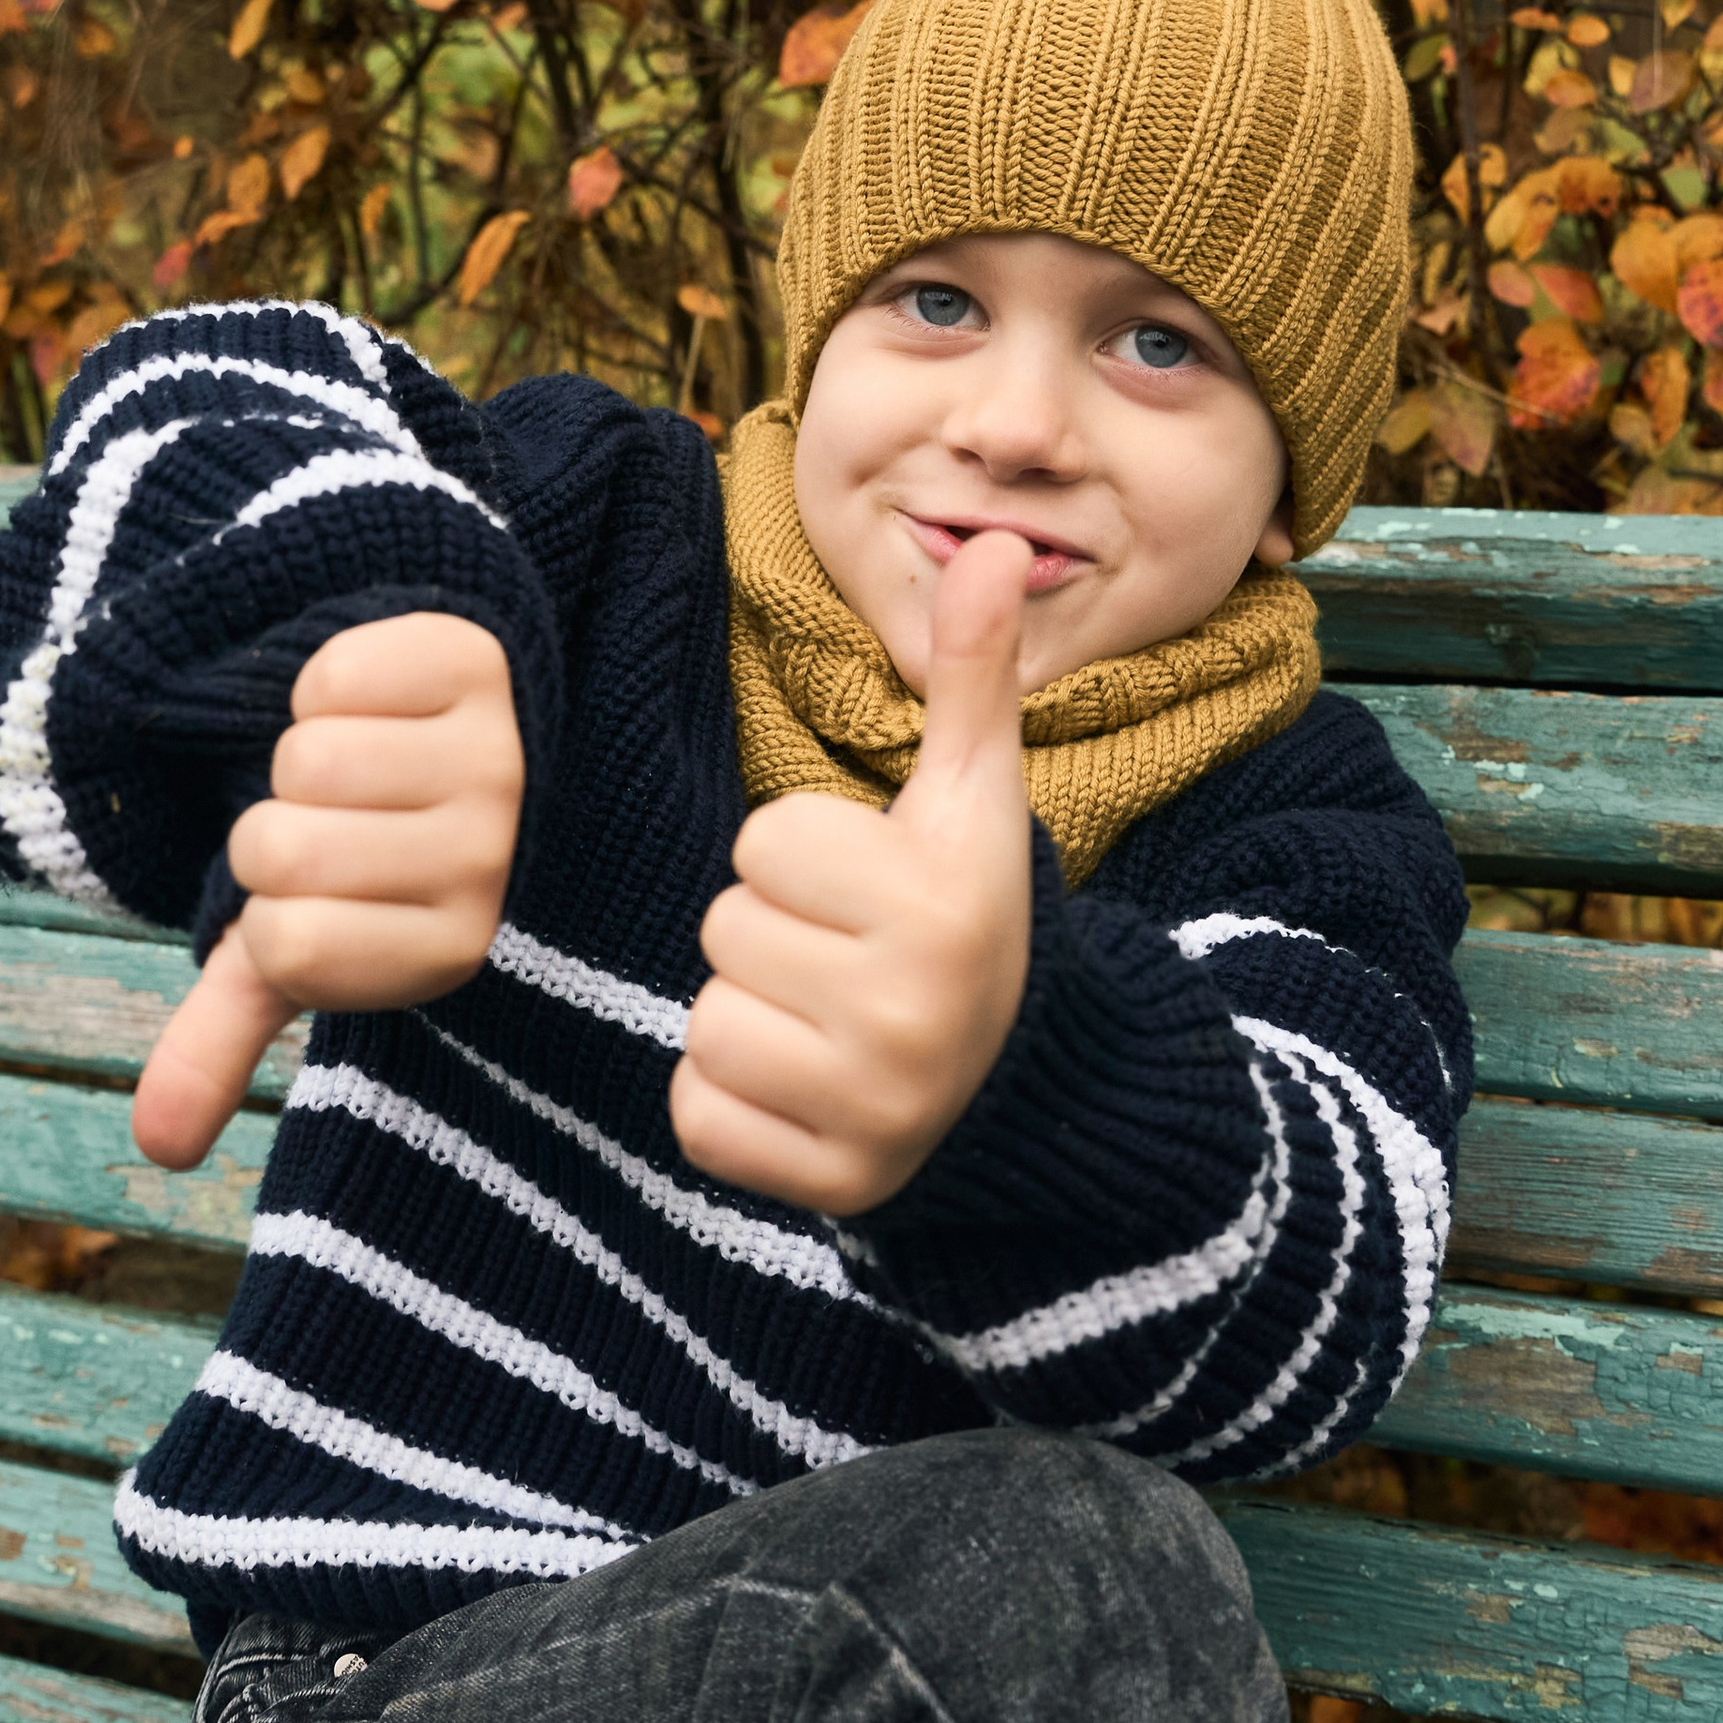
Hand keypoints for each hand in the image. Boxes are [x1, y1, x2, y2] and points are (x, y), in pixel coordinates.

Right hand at [132, 612, 523, 1172]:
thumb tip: (155, 1150)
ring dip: (301, 754)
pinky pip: (336, 675)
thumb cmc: (367, 858)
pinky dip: (326, 683)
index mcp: (449, 950)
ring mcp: (496, 760)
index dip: (269, 914)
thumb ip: (227, 1039)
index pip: (284, 945)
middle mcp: (489, 861)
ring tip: (358, 768)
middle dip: (276, 831)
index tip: (319, 901)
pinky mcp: (480, 666)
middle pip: (279, 845)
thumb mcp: (298, 946)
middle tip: (334, 825)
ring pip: (305, 757)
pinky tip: (381, 706)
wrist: (466, 736)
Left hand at [671, 528, 1033, 1214]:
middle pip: (727, 929)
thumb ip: (973, 673)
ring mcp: (869, 1108)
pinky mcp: (826, 1181)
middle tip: (847, 958)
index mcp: (936, 905)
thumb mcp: (976, 797)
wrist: (1023, 1084)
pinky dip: (733, 1104)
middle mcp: (908, 1013)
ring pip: (707, 1024)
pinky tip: (806, 1089)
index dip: (801, 855)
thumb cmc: (969, 913)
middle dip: (772, 934)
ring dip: (749, 1018)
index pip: (763, 841)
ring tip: (829, 1022)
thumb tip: (993, 541)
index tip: (868, 888)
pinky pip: (698, 1116)